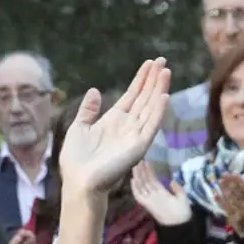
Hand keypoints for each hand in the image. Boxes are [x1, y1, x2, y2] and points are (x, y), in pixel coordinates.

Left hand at [59, 58, 170, 194]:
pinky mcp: (139, 146)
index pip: (132, 96)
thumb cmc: (76, 161)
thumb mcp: (79, 128)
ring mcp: (135, 136)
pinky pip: (151, 126)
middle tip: (163, 60)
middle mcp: (128, 126)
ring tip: (166, 72)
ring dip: (158, 90)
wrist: (79, 182)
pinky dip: (158, 111)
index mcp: (114, 121)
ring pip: (150, 108)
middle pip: (144, 98)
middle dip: (153, 79)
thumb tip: (95, 91)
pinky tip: (164, 96)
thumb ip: (88, 111)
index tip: (150, 63)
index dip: (141, 79)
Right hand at [130, 161, 191, 225]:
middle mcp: (154, 195)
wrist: (180, 223)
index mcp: (162, 193)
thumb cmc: (183, 211)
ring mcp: (150, 199)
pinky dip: (135, 188)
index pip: (153, 180)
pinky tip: (133, 179)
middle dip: (142, 171)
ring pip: (141, 186)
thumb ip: (177, 188)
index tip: (147, 162)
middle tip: (139, 161)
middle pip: (146, 181)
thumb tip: (171, 181)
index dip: (150, 171)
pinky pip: (139, 196)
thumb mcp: (182, 196)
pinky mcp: (147, 205)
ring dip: (138, 176)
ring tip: (136, 166)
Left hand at [216, 174, 243, 237]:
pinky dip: (220, 200)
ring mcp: (239, 211)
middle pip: (237, 192)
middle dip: (230, 183)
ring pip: (230, 198)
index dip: (239, 180)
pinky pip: (225, 207)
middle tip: (224, 175)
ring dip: (224, 189)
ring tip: (220, 181)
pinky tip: (215, 194)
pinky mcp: (232, 217)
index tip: (233, 173)